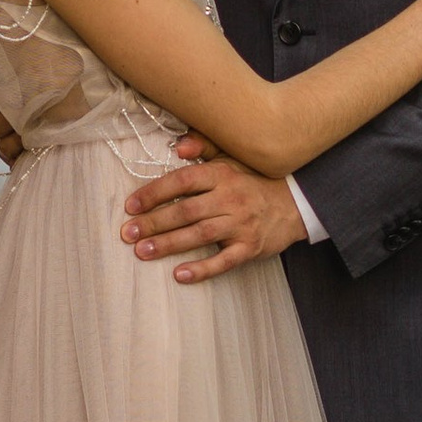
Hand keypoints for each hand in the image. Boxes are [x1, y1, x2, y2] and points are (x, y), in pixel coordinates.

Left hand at [121, 135, 306, 281]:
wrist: (294, 204)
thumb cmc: (253, 181)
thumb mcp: (231, 158)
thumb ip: (204, 147)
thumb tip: (179, 146)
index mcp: (222, 175)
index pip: (183, 181)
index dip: (155, 192)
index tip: (131, 205)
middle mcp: (230, 198)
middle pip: (186, 211)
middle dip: (154, 223)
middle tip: (127, 233)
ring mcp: (241, 225)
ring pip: (199, 235)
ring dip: (168, 245)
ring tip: (142, 252)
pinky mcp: (250, 248)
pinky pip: (223, 261)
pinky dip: (202, 269)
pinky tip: (180, 275)